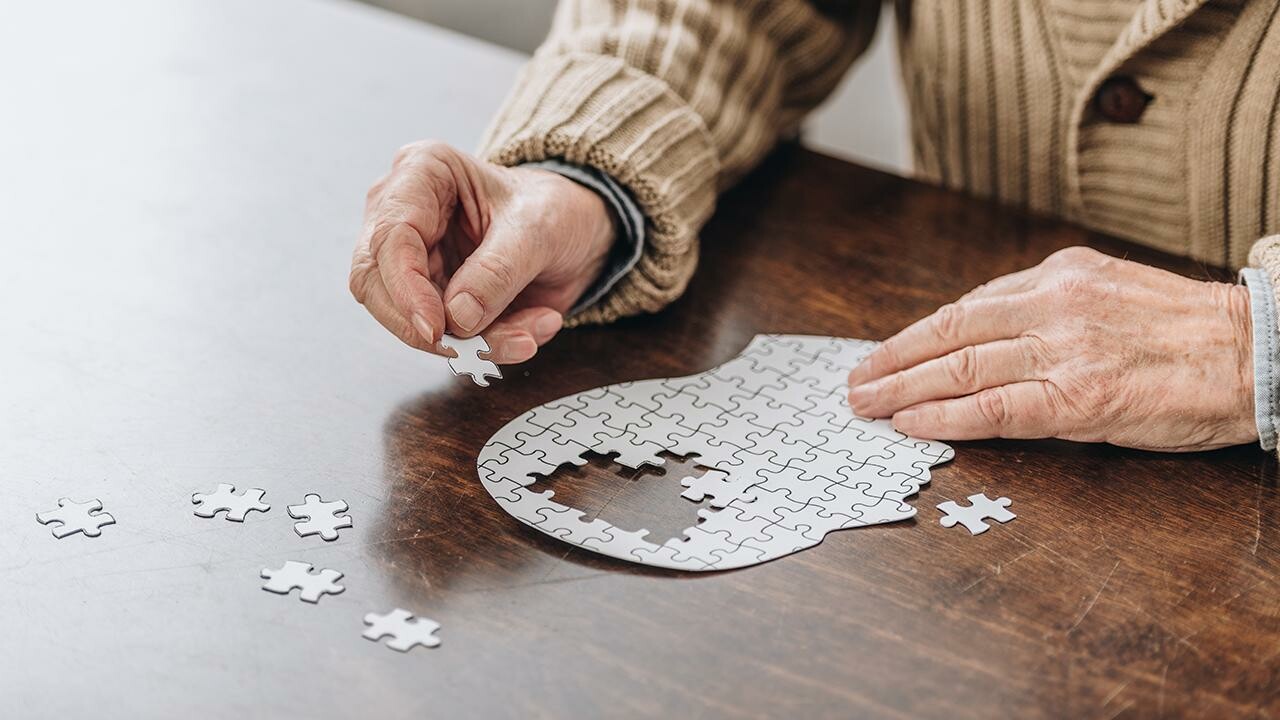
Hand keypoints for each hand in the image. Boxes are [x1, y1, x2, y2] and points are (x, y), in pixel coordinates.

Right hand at [349, 141, 616, 363]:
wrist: (576, 231)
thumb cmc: (553, 209)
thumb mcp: (539, 229)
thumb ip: (498, 270)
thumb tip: (457, 316)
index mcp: (422, 172)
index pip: (389, 237)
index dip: (405, 289)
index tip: (436, 328)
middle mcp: (404, 213)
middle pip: (375, 283)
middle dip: (423, 326)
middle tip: (472, 349)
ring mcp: (413, 259)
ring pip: (407, 319)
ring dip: (469, 342)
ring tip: (528, 335)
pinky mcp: (430, 296)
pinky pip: (443, 337)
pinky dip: (487, 345)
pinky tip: (529, 331)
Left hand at [846, 247, 1257, 451]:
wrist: (1256, 352)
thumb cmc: (1184, 330)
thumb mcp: (1108, 290)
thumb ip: (1047, 305)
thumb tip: (984, 331)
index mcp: (1058, 275)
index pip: (965, 306)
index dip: (915, 335)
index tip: (883, 352)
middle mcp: (1052, 305)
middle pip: (949, 334)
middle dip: (892, 360)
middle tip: (855, 382)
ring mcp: (1063, 351)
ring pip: (960, 368)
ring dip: (902, 389)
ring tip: (866, 405)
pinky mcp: (1078, 398)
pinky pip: (994, 409)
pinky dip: (944, 417)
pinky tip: (911, 424)